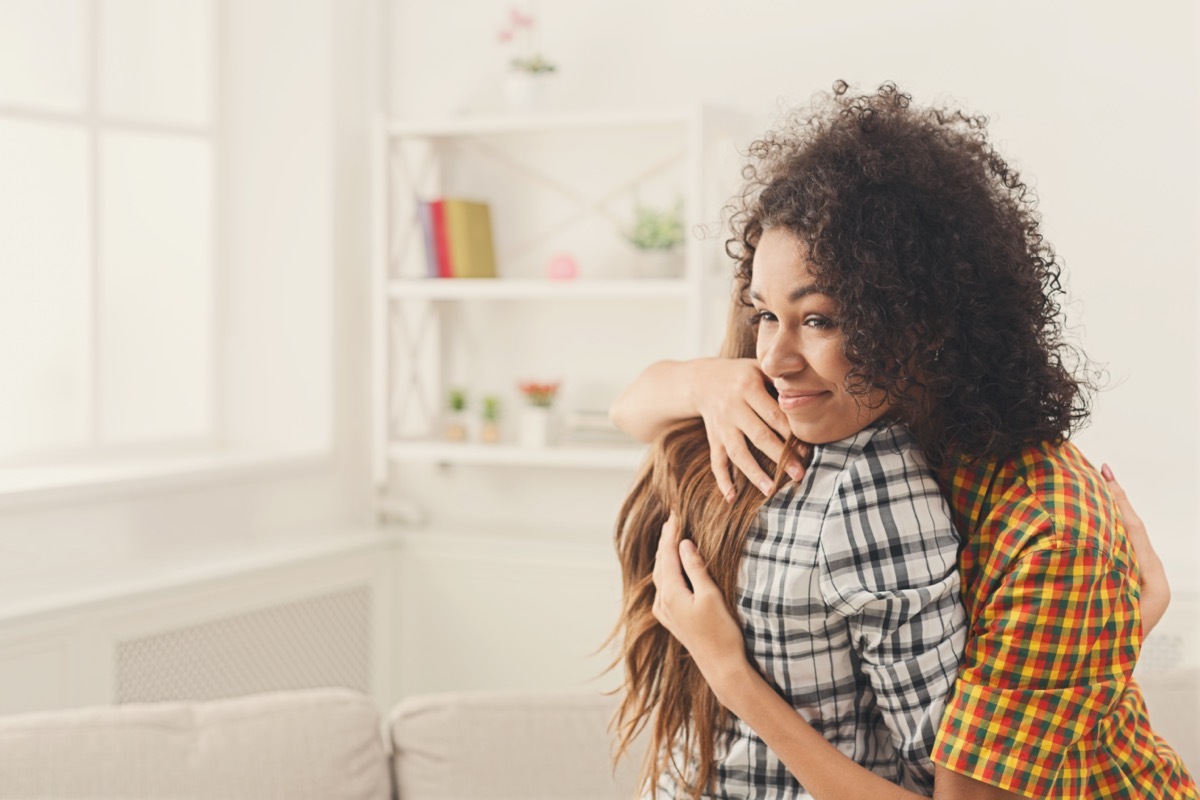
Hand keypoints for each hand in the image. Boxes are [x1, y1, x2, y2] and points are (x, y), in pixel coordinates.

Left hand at [651, 513, 749, 705]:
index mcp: (670, 594)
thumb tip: (685, 544)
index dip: (671, 533)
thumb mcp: (711, 596)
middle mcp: (662, 602)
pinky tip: (671, 568)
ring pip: (660, 575)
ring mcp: (665, 612)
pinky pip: (664, 587)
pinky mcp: (672, 619)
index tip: (675, 514)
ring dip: (665, 555)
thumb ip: (696, 569)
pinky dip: (667, 570)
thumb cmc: (721, 632)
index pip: (667, 555)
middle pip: (660, 563)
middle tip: (672, 519)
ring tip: (670, 537)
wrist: (722, 668)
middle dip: (665, 540)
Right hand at [688, 358, 800, 498]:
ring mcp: (721, 425)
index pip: (774, 414)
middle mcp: (732, 407)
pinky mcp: (712, 438)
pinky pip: (716, 461)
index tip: (807, 450)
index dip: (791, 433)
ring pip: (737, 452)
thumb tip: (812, 390)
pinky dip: (722, 480)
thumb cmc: (740, 374)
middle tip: (799, 474)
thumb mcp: (758, 367)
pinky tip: (732, 498)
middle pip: (759, 436)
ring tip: (770, 491)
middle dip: (780, 456)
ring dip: (754, 473)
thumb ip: (781, 378)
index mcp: (748, 387)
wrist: (701, 380)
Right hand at [1102, 464, 1168, 635]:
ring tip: (1093, 487)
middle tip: (1099, 470)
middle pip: (1130, 530)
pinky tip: (1089, 519)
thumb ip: (1107, 574)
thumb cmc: (1104, 647)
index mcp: (1151, 584)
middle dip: (1115, 500)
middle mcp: (1150, 581)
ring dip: (1108, 514)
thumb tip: (1090, 540)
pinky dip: (1105, 531)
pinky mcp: (1129, 589)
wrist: (1098, 678)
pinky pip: (1118, 552)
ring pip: (1124, 540)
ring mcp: (1141, 585)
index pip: (1132, 531)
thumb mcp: (1109, 609)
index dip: (1117, 500)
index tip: (1103, 473)